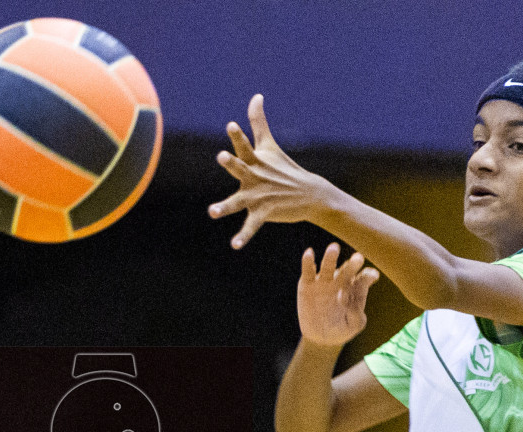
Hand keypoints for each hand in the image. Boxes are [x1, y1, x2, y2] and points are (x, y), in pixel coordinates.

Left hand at [209, 94, 338, 248]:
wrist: (309, 194)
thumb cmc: (284, 168)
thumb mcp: (270, 144)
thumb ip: (258, 121)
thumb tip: (256, 95)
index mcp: (254, 160)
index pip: (244, 145)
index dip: (238, 135)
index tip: (231, 125)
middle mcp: (254, 176)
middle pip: (239, 167)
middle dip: (230, 162)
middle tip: (221, 156)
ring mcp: (258, 195)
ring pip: (238, 201)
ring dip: (225, 206)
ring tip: (213, 212)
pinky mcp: (263, 212)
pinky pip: (251, 225)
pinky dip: (243, 236)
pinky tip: (235, 245)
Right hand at [298, 243, 379, 346]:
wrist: (321, 337)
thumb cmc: (343, 329)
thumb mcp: (354, 325)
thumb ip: (356, 315)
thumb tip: (346, 299)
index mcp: (357, 288)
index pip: (365, 277)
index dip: (368, 276)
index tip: (371, 276)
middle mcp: (342, 280)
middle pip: (348, 268)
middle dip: (353, 263)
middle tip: (358, 258)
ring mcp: (324, 280)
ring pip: (328, 265)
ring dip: (331, 256)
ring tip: (334, 248)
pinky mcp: (308, 283)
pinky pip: (308, 271)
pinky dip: (308, 261)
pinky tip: (309, 253)